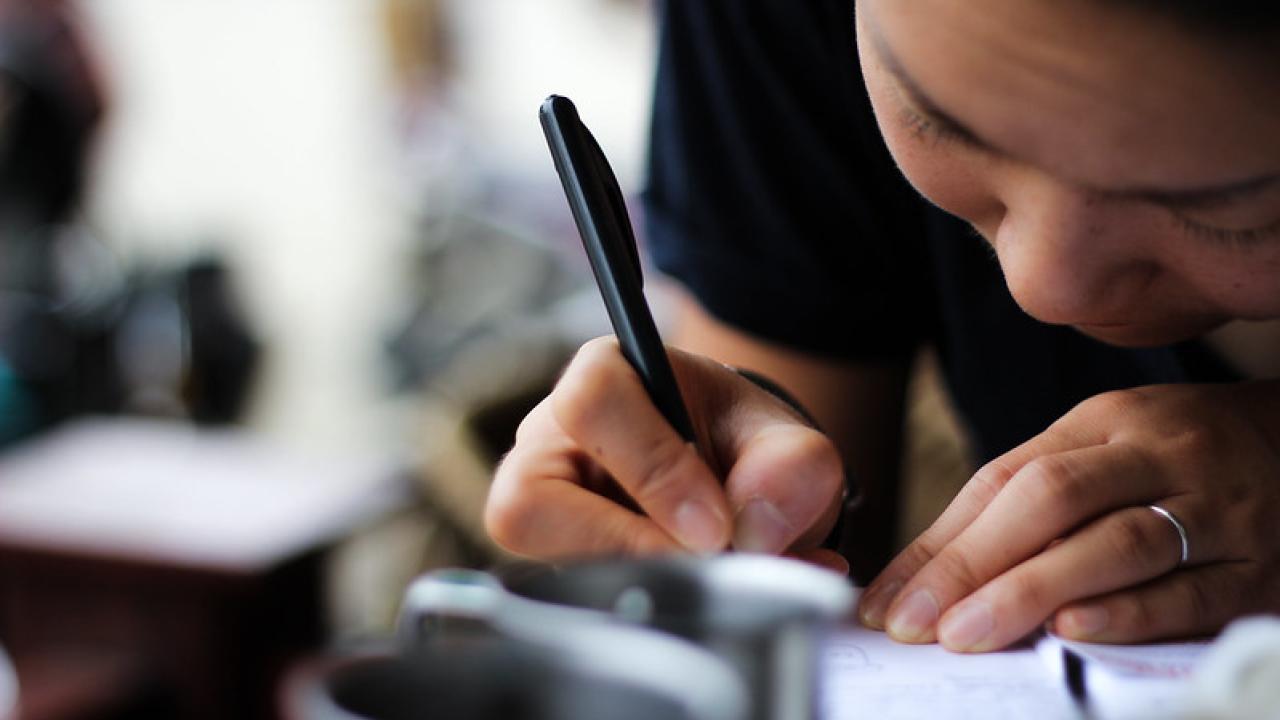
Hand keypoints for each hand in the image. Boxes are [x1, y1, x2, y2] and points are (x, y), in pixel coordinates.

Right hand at [484, 337, 846, 571]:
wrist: (738, 487)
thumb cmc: (741, 445)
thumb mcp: (781, 439)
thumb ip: (790, 465)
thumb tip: (756, 527)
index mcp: (601, 377)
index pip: (592, 405)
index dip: (653, 470)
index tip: (716, 526)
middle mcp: (548, 444)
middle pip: (530, 502)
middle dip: (627, 547)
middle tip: (703, 563)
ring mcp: (540, 512)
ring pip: (543, 564)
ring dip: (638, 585)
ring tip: (711, 580)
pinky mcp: (550, 567)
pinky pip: (571, 603)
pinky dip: (648, 609)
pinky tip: (704, 600)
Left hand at [857, 382, 1279, 651]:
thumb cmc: (1173, 457)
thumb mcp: (1097, 449)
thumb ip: (1016, 502)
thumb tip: (921, 577)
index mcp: (1105, 424)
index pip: (1007, 480)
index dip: (943, 545)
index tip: (890, 601)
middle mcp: (1160, 456)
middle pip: (1055, 501)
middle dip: (976, 567)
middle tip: (918, 625)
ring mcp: (1217, 510)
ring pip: (1120, 545)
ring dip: (1037, 591)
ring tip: (972, 632)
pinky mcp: (1259, 570)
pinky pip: (1192, 593)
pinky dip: (1129, 615)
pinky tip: (1075, 632)